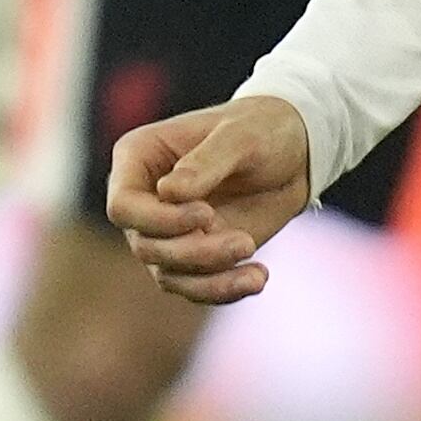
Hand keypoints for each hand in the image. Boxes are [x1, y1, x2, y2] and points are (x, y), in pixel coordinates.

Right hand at [106, 94, 317, 304]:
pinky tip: (257, 279)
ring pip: (168, 274)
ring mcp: (167, 232)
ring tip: (257, 272)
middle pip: (146, 246)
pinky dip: (224, 290)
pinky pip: (196, 287)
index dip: (158, 220)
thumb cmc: (262, 129)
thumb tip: (167, 192)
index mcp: (139, 158)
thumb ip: (206, 161)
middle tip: (245, 242)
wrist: (296, 153)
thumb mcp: (241, 136)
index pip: (123, 205)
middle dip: (193, 252)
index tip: (206, 214)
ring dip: (211, 279)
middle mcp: (145, 200)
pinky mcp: (196, 255)